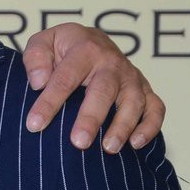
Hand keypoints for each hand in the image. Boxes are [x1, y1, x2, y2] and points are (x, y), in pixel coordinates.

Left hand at [21, 22, 163, 152]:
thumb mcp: (42, 42)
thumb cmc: (62, 47)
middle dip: (91, 118)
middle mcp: (112, 63)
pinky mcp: (145, 89)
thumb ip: (36, 57)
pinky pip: (156, 108)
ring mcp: (131, 77)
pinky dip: (150, 126)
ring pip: (134, 101)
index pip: (65, 78)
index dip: (49, 102)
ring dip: (123, 126)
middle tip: (79, 142)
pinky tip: (136, 144)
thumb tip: (39, 82)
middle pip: (104, 90)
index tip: (34, 125)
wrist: (91, 40)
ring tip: (109, 148)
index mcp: (84, 49)